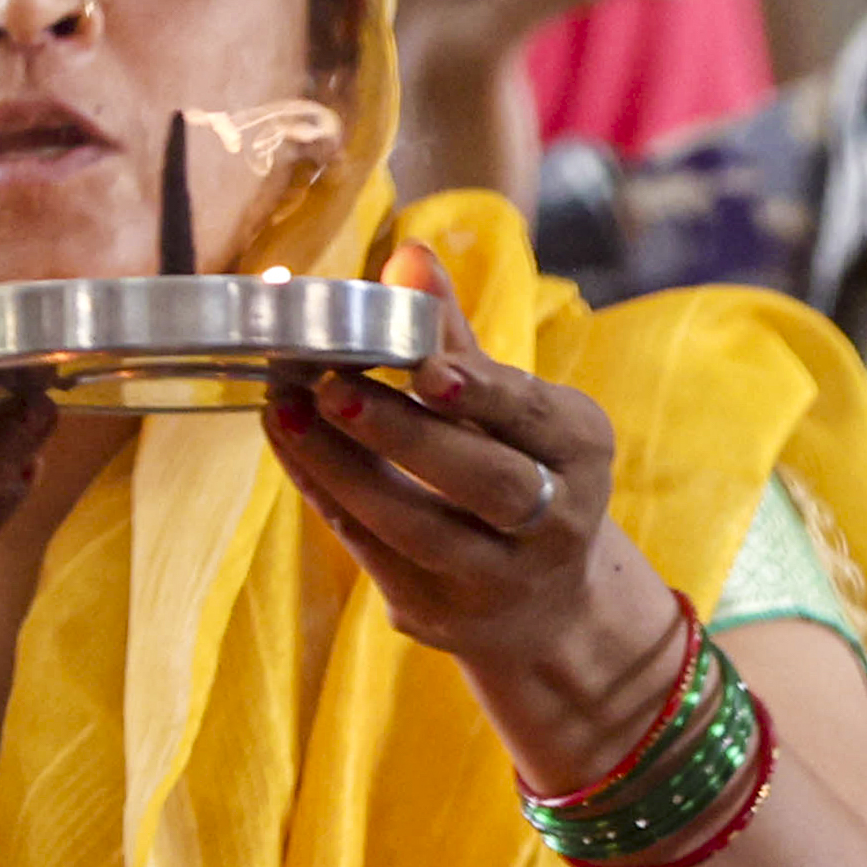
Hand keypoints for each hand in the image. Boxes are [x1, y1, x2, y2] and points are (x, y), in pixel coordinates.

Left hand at [263, 240, 675, 768]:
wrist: (544, 605)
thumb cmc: (519, 471)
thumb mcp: (509, 407)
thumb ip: (455, 336)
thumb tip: (409, 254)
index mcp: (582, 450)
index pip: (533, 414)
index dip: (479, 391)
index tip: (425, 367)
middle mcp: (555, 521)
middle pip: (482, 480)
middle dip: (404, 434)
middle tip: (331, 388)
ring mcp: (497, 578)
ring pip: (418, 527)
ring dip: (342, 467)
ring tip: (284, 411)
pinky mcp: (437, 613)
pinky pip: (372, 552)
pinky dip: (325, 494)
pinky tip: (289, 447)